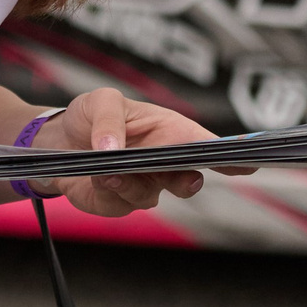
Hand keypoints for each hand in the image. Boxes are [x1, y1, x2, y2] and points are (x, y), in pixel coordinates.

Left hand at [22, 86, 246, 216]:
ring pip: (150, 195)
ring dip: (128, 182)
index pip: (208, 146)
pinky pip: (121, 205)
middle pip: (190, 180)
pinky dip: (107, 191)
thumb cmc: (89, 116)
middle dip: (187, 181)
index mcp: (172, 131)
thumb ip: (109, 120)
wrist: (56, 143)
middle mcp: (166, 162)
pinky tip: (94, 177)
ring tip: (106, 168)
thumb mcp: (100, 101)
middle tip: (181, 175)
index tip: (249, 163)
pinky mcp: (121, 203)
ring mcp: (146, 186)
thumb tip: (114, 149)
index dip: (232, 156)